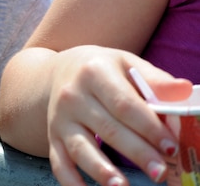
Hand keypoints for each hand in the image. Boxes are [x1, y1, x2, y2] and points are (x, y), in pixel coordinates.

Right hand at [46, 46, 190, 185]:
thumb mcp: (126, 64)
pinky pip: (59, 162)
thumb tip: (184, 91)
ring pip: (81, 148)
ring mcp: (60, 119)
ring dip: (101, 170)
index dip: (149, 127)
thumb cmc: (102, 69)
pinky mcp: (53, 137)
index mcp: (94, 73)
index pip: (125, 104)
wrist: (61, 70)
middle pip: (107, 129)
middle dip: (136, 153)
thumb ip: (156, 80)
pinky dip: (70, 181)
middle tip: (160, 172)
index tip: (170, 146)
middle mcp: (72, 96)